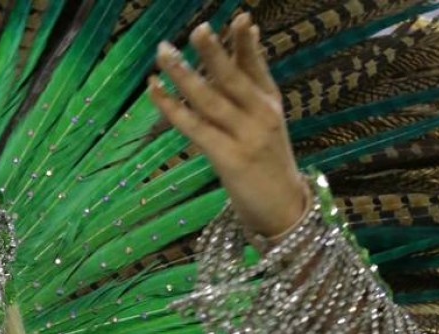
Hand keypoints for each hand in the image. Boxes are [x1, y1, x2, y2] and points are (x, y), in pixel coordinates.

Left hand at [147, 14, 307, 237]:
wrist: (283, 210)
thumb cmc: (268, 165)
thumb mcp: (266, 123)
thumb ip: (252, 89)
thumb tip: (240, 49)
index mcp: (270, 104)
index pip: (256, 66)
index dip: (245, 43)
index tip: (239, 17)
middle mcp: (260, 116)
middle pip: (233, 77)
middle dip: (214, 52)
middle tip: (197, 29)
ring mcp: (245, 138)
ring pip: (210, 98)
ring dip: (184, 74)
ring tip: (164, 52)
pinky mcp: (228, 159)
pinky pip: (194, 128)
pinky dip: (172, 107)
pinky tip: (155, 91)